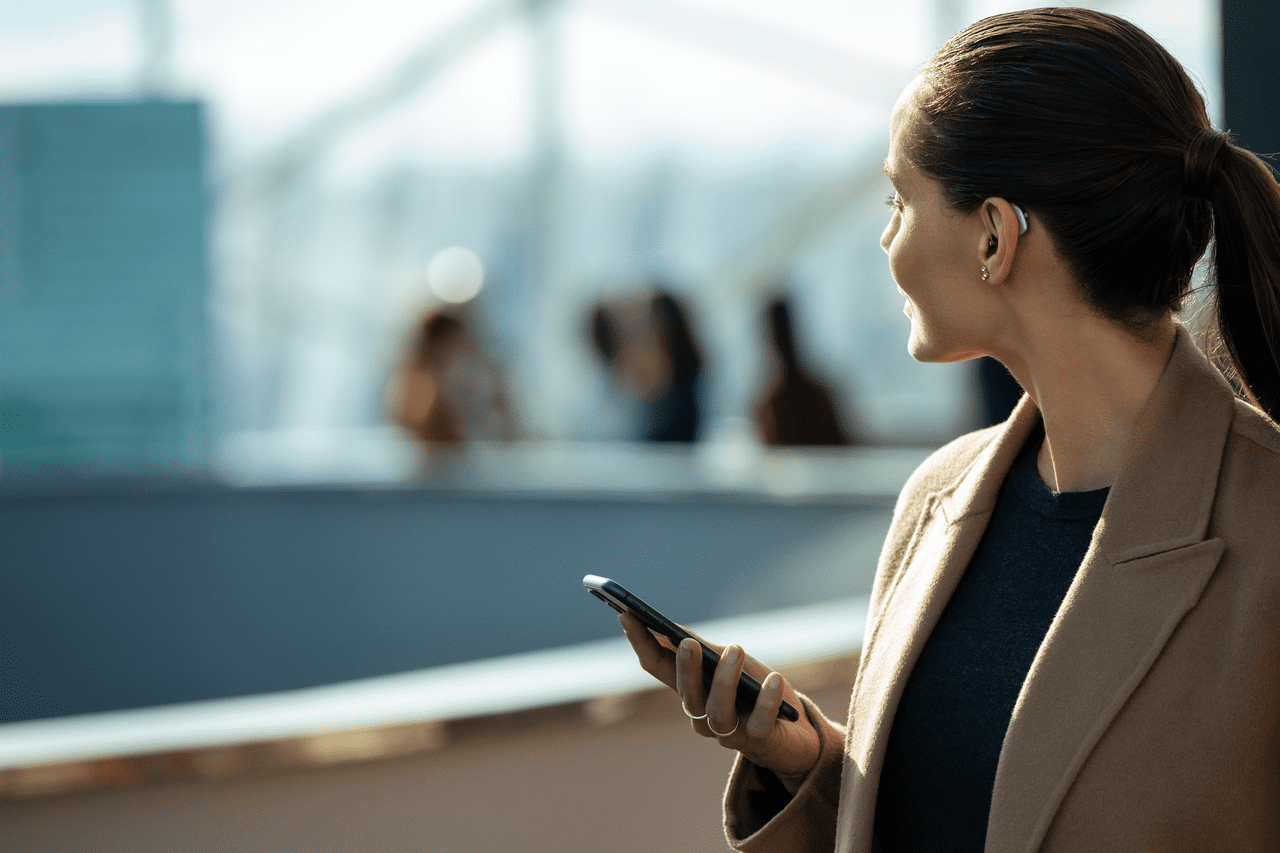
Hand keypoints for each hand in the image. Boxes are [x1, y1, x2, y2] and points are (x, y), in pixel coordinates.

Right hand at [619, 612, 820, 793]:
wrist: (797, 733)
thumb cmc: (755, 694)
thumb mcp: (728, 665)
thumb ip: (703, 650)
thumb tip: (669, 628)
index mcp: (691, 690)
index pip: (657, 666)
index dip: (640, 642)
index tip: (626, 614)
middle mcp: (703, 715)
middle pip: (686, 694)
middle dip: (685, 669)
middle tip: (688, 643)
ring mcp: (729, 733)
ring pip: (717, 711)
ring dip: (725, 680)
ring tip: (736, 649)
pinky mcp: (760, 742)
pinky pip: (759, 724)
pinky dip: (767, 702)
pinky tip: (774, 680)